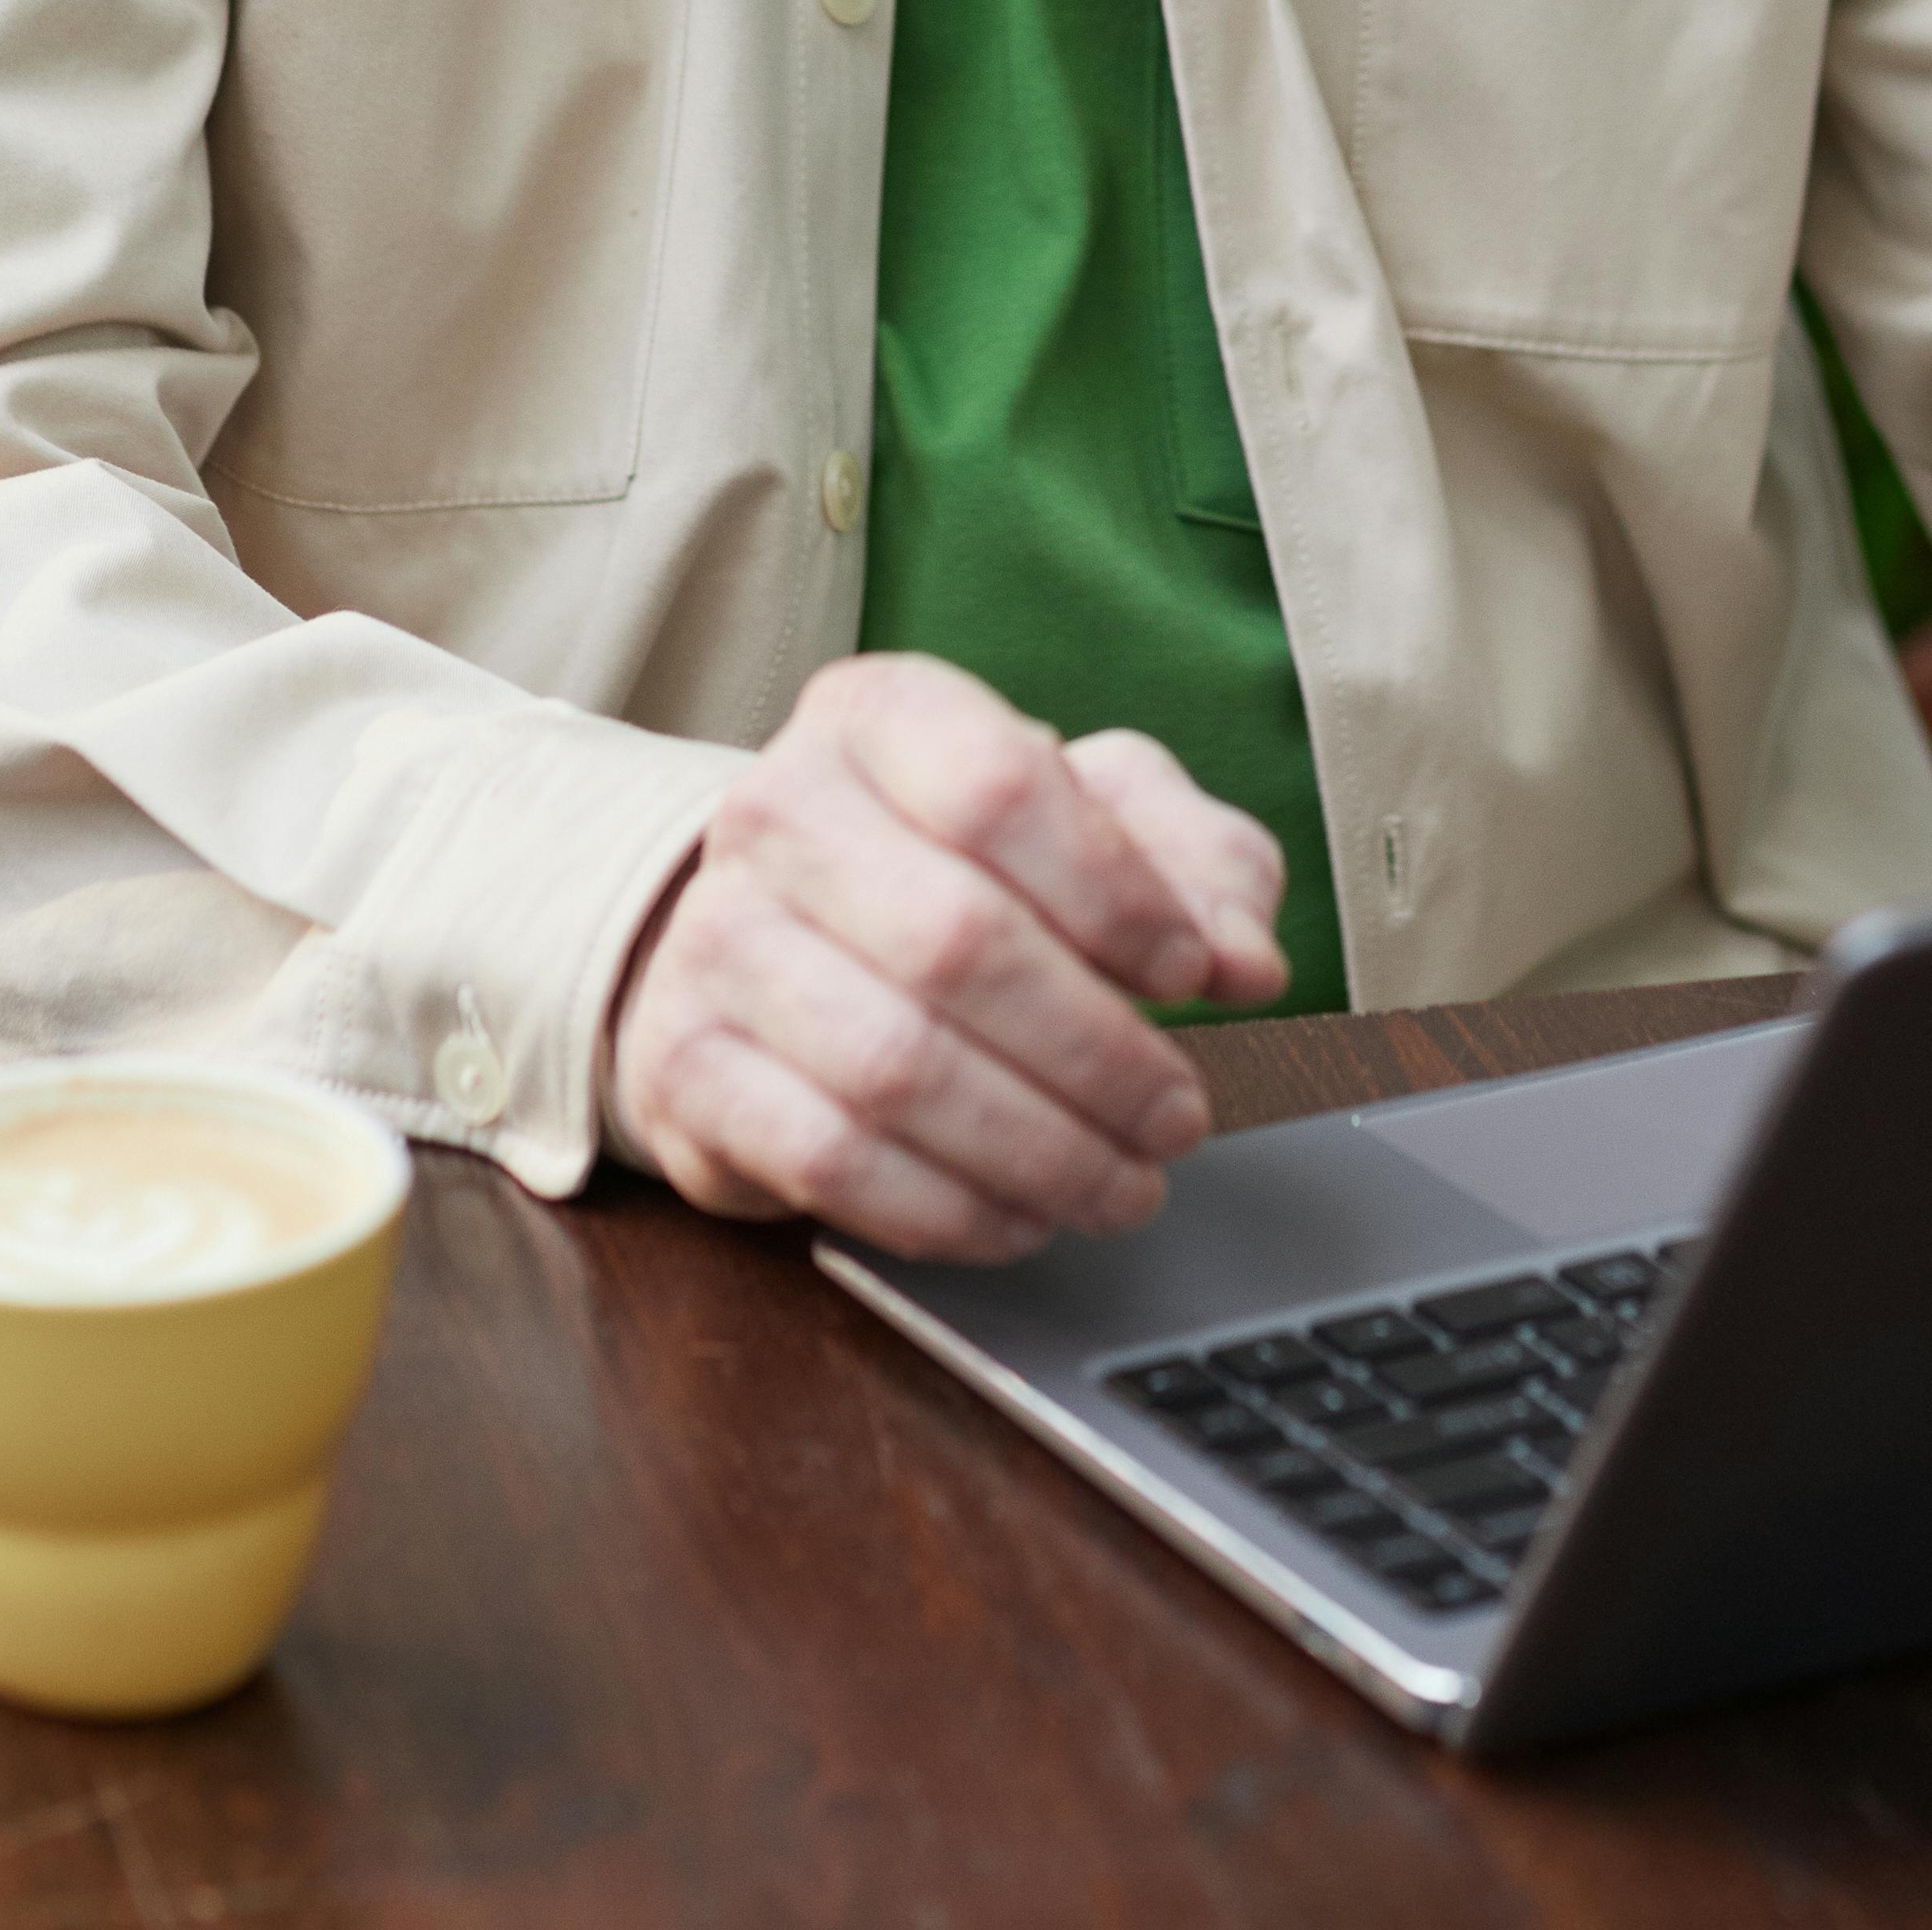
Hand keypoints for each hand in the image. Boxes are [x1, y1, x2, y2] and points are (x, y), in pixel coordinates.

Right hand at [603, 651, 1288, 1262]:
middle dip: (1098, 1053)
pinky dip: (948, 1209)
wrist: (770, 933)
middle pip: (955, 940)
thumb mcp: (1093, 821)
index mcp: (877, 715)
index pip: (1001, 787)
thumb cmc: (959, 865)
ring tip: (1127, 1184)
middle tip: (1182, 1117)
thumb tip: (1247, 961)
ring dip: (1039, 1150)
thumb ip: (1195, 863)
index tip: (1192, 974)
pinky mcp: (684, 1067)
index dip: (1114, 893)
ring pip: (894, 1066)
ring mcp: (714, 939)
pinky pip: (828, 1159)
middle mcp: (776, 809)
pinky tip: (1024, 1216)